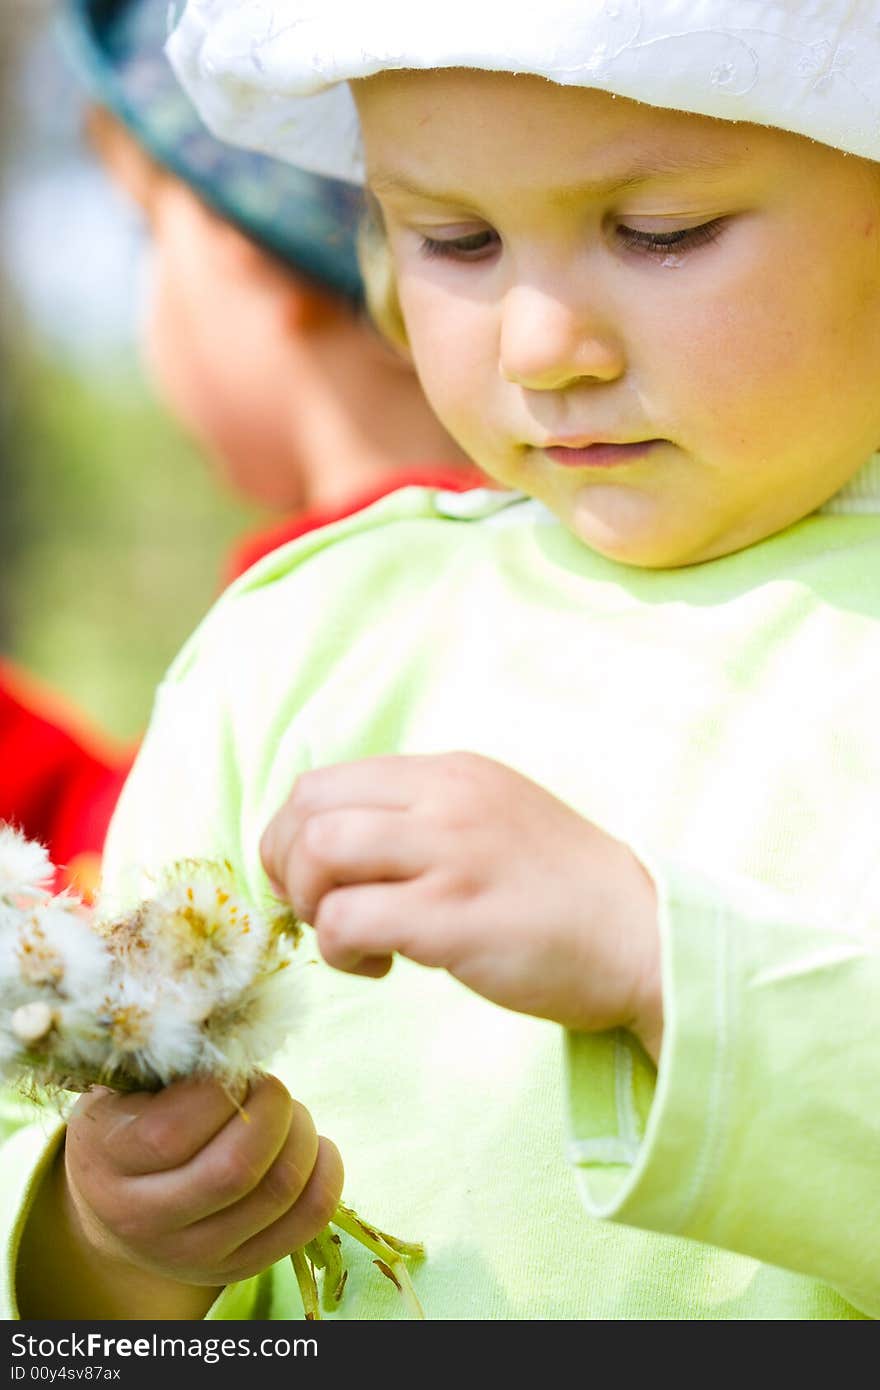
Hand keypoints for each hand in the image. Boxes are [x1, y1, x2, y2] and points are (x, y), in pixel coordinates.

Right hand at [49, 1074, 341, 1314]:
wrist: (116, 1201)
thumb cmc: (132, 1117)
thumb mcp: (129, 1084)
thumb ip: (171, 1060)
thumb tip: (236, 1031)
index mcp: (106, 1162)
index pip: (173, 1132)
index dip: (220, 1086)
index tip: (230, 1066)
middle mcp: (142, 1220)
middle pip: (235, 1170)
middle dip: (273, 1109)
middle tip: (270, 1085)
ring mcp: (191, 1254)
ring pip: (278, 1193)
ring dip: (302, 1135)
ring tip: (289, 1112)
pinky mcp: (235, 1268)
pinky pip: (306, 1222)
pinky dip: (326, 1173)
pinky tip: (314, 1145)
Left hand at [260, 753, 661, 1058]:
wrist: (646, 938)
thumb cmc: (563, 893)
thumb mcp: (491, 820)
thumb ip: (423, 819)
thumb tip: (334, 847)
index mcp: (449, 772)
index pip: (324, 781)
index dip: (294, 835)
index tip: (316, 882)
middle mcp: (445, 798)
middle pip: (307, 808)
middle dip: (287, 867)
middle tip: (320, 911)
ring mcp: (451, 853)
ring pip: (318, 853)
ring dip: (312, 905)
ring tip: (352, 939)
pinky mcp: (455, 915)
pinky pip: (349, 921)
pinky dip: (341, 951)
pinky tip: (382, 967)